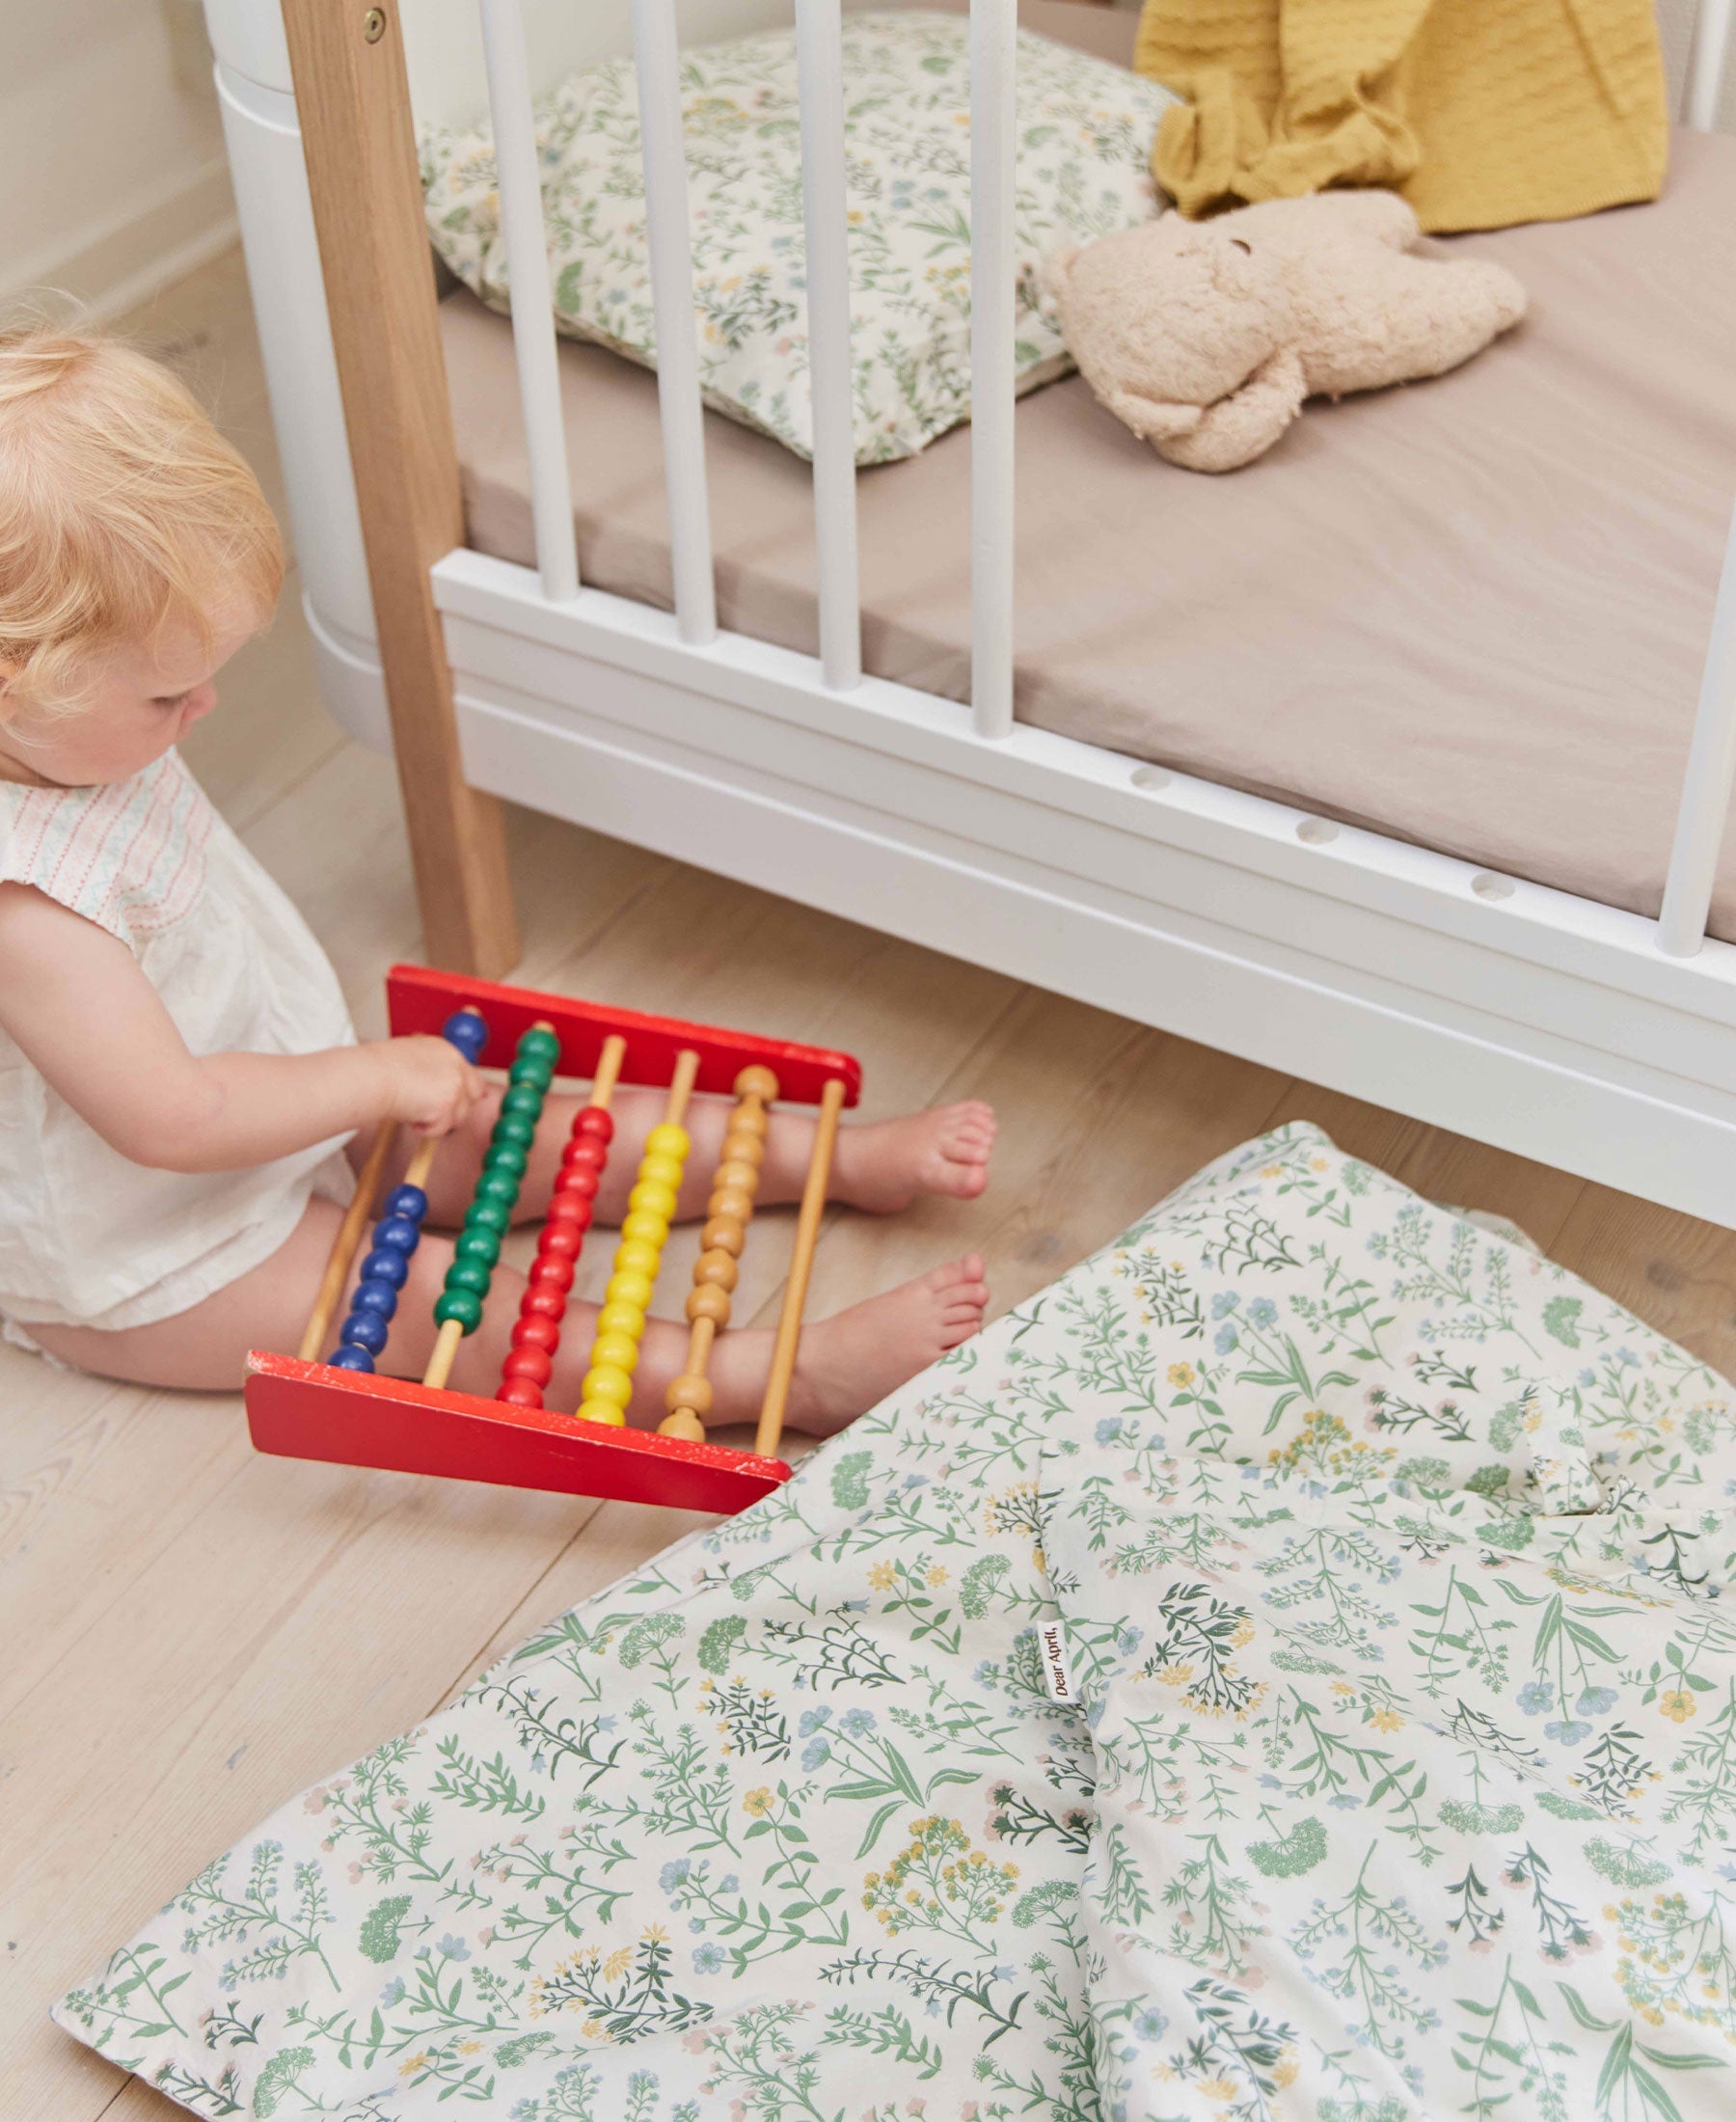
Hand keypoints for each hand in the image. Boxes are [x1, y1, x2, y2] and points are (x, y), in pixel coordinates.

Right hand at [368, 1035, 484, 1136]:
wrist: (370, 1076)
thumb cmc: (377, 1068)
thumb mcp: (410, 1057)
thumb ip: (430, 1069)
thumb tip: (435, 1087)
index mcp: (447, 1051)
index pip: (471, 1075)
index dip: (464, 1092)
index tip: (454, 1103)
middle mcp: (456, 1066)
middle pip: (475, 1096)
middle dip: (457, 1109)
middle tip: (432, 1114)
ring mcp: (454, 1087)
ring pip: (458, 1117)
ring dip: (436, 1120)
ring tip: (410, 1110)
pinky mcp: (446, 1106)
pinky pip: (440, 1129)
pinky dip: (424, 1129)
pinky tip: (408, 1117)